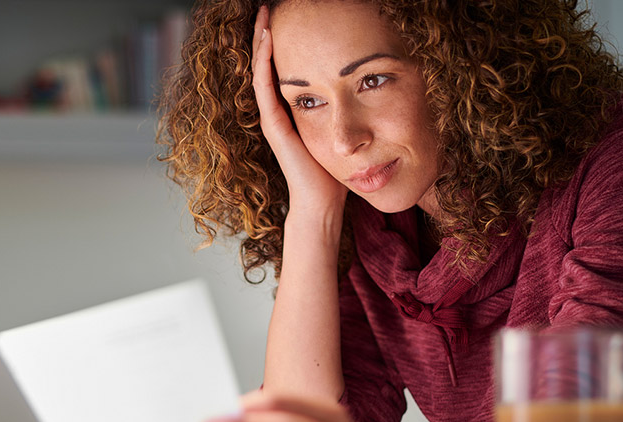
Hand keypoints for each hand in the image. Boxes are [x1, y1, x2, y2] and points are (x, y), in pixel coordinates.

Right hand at [251, 6, 347, 211]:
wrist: (322, 202)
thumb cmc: (333, 173)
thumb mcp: (338, 131)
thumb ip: (340, 111)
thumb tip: (362, 87)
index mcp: (290, 111)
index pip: (280, 69)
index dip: (279, 43)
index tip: (284, 18)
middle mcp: (276, 112)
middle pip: (266, 64)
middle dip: (266, 34)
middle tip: (268, 7)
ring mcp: (272, 118)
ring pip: (260, 70)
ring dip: (260, 41)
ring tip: (264, 16)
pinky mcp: (274, 125)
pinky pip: (264, 86)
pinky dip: (264, 62)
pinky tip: (267, 40)